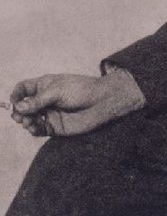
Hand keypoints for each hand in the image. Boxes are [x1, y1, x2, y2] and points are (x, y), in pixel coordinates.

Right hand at [10, 70, 144, 136]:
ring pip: (29, 119)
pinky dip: (33, 130)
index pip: (23, 89)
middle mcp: (44, 100)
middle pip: (23, 107)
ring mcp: (49, 113)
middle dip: (18, 112)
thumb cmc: (82, 90)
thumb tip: (17, 107)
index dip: (16, 95)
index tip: (14, 102)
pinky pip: (39, 130)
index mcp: (44, 85)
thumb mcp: (57, 91)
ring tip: (28, 122)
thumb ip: (38, 100)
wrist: (102, 102)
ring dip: (25, 121)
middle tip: (20, 117)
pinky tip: (34, 128)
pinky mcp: (55, 127)